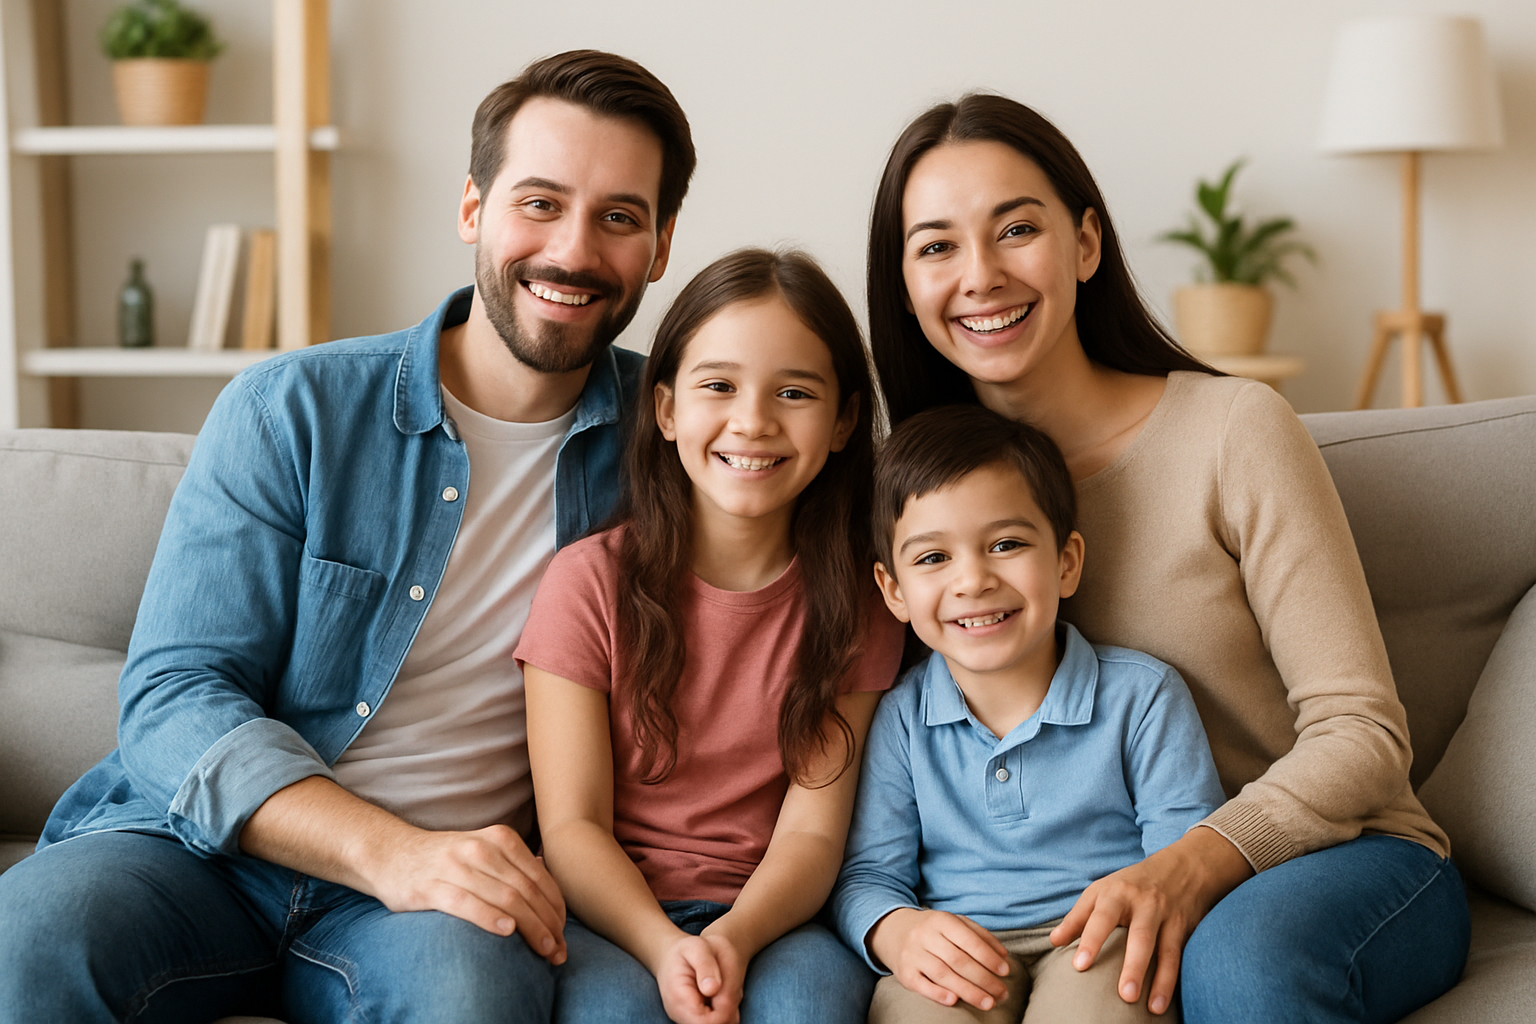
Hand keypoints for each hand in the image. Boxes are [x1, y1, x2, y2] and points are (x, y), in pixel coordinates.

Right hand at [365, 824, 567, 962]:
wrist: (391, 853)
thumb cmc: (445, 858)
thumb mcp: (484, 849)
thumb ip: (514, 863)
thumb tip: (550, 879)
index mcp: (499, 839)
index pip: (540, 877)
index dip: (556, 908)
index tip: (564, 933)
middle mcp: (480, 849)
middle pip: (527, 890)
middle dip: (548, 923)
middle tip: (559, 950)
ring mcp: (454, 866)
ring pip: (504, 898)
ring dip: (530, 927)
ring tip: (544, 949)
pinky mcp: (430, 887)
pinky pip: (466, 903)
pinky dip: (490, 918)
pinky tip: (508, 932)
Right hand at [655, 932, 744, 1023]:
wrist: (674, 956)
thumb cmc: (688, 951)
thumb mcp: (697, 947)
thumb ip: (705, 965)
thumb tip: (712, 989)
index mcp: (678, 996)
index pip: (706, 1021)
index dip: (724, 1008)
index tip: (724, 985)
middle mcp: (679, 1015)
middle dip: (728, 1006)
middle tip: (723, 981)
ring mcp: (686, 1020)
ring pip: (721, 1023)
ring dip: (729, 1007)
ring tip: (720, 984)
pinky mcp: (695, 1020)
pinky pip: (720, 1022)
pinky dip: (726, 1009)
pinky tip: (719, 992)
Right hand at [869, 907, 1010, 1010]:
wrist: (892, 931)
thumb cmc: (933, 930)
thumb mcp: (954, 923)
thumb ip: (980, 935)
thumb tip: (1003, 956)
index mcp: (941, 920)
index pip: (968, 940)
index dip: (988, 957)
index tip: (1005, 971)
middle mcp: (924, 936)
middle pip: (958, 960)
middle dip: (983, 979)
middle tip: (1002, 993)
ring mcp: (912, 954)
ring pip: (942, 974)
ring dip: (968, 991)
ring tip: (988, 1003)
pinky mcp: (903, 973)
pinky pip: (920, 984)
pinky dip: (937, 993)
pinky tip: (954, 1001)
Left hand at [1048, 826, 1252, 1014]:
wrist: (1182, 866)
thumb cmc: (1131, 883)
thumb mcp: (1101, 891)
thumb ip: (1078, 917)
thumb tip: (1054, 941)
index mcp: (1115, 894)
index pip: (1101, 918)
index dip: (1090, 940)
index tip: (1079, 966)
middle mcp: (1143, 904)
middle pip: (1139, 936)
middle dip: (1133, 966)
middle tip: (1124, 996)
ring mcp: (1166, 917)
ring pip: (1164, 950)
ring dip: (1160, 980)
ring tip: (1151, 1008)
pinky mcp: (1183, 928)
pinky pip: (1178, 956)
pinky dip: (1172, 981)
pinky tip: (1163, 1003)